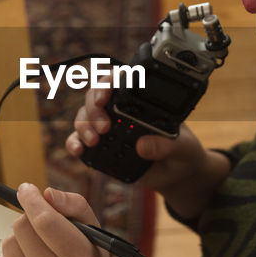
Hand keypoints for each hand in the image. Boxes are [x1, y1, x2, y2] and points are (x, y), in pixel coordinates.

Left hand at [0, 183, 119, 256]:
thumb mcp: (95, 235)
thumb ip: (74, 206)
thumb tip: (45, 194)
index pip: (44, 221)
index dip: (31, 200)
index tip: (26, 189)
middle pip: (22, 228)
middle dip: (29, 219)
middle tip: (40, 225)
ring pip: (8, 245)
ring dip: (21, 241)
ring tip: (39, 253)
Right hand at [66, 86, 217, 195]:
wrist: (178, 174)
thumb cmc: (182, 152)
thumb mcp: (182, 147)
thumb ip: (166, 145)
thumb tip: (142, 146)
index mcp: (140, 102)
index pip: (119, 82)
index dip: (107, 84)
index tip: (104, 98)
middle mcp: (121, 111)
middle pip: (95, 98)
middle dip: (94, 109)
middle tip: (104, 127)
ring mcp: (109, 128)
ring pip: (84, 117)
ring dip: (84, 126)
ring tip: (94, 141)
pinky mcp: (101, 148)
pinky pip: (79, 140)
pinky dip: (74, 143)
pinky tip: (79, 151)